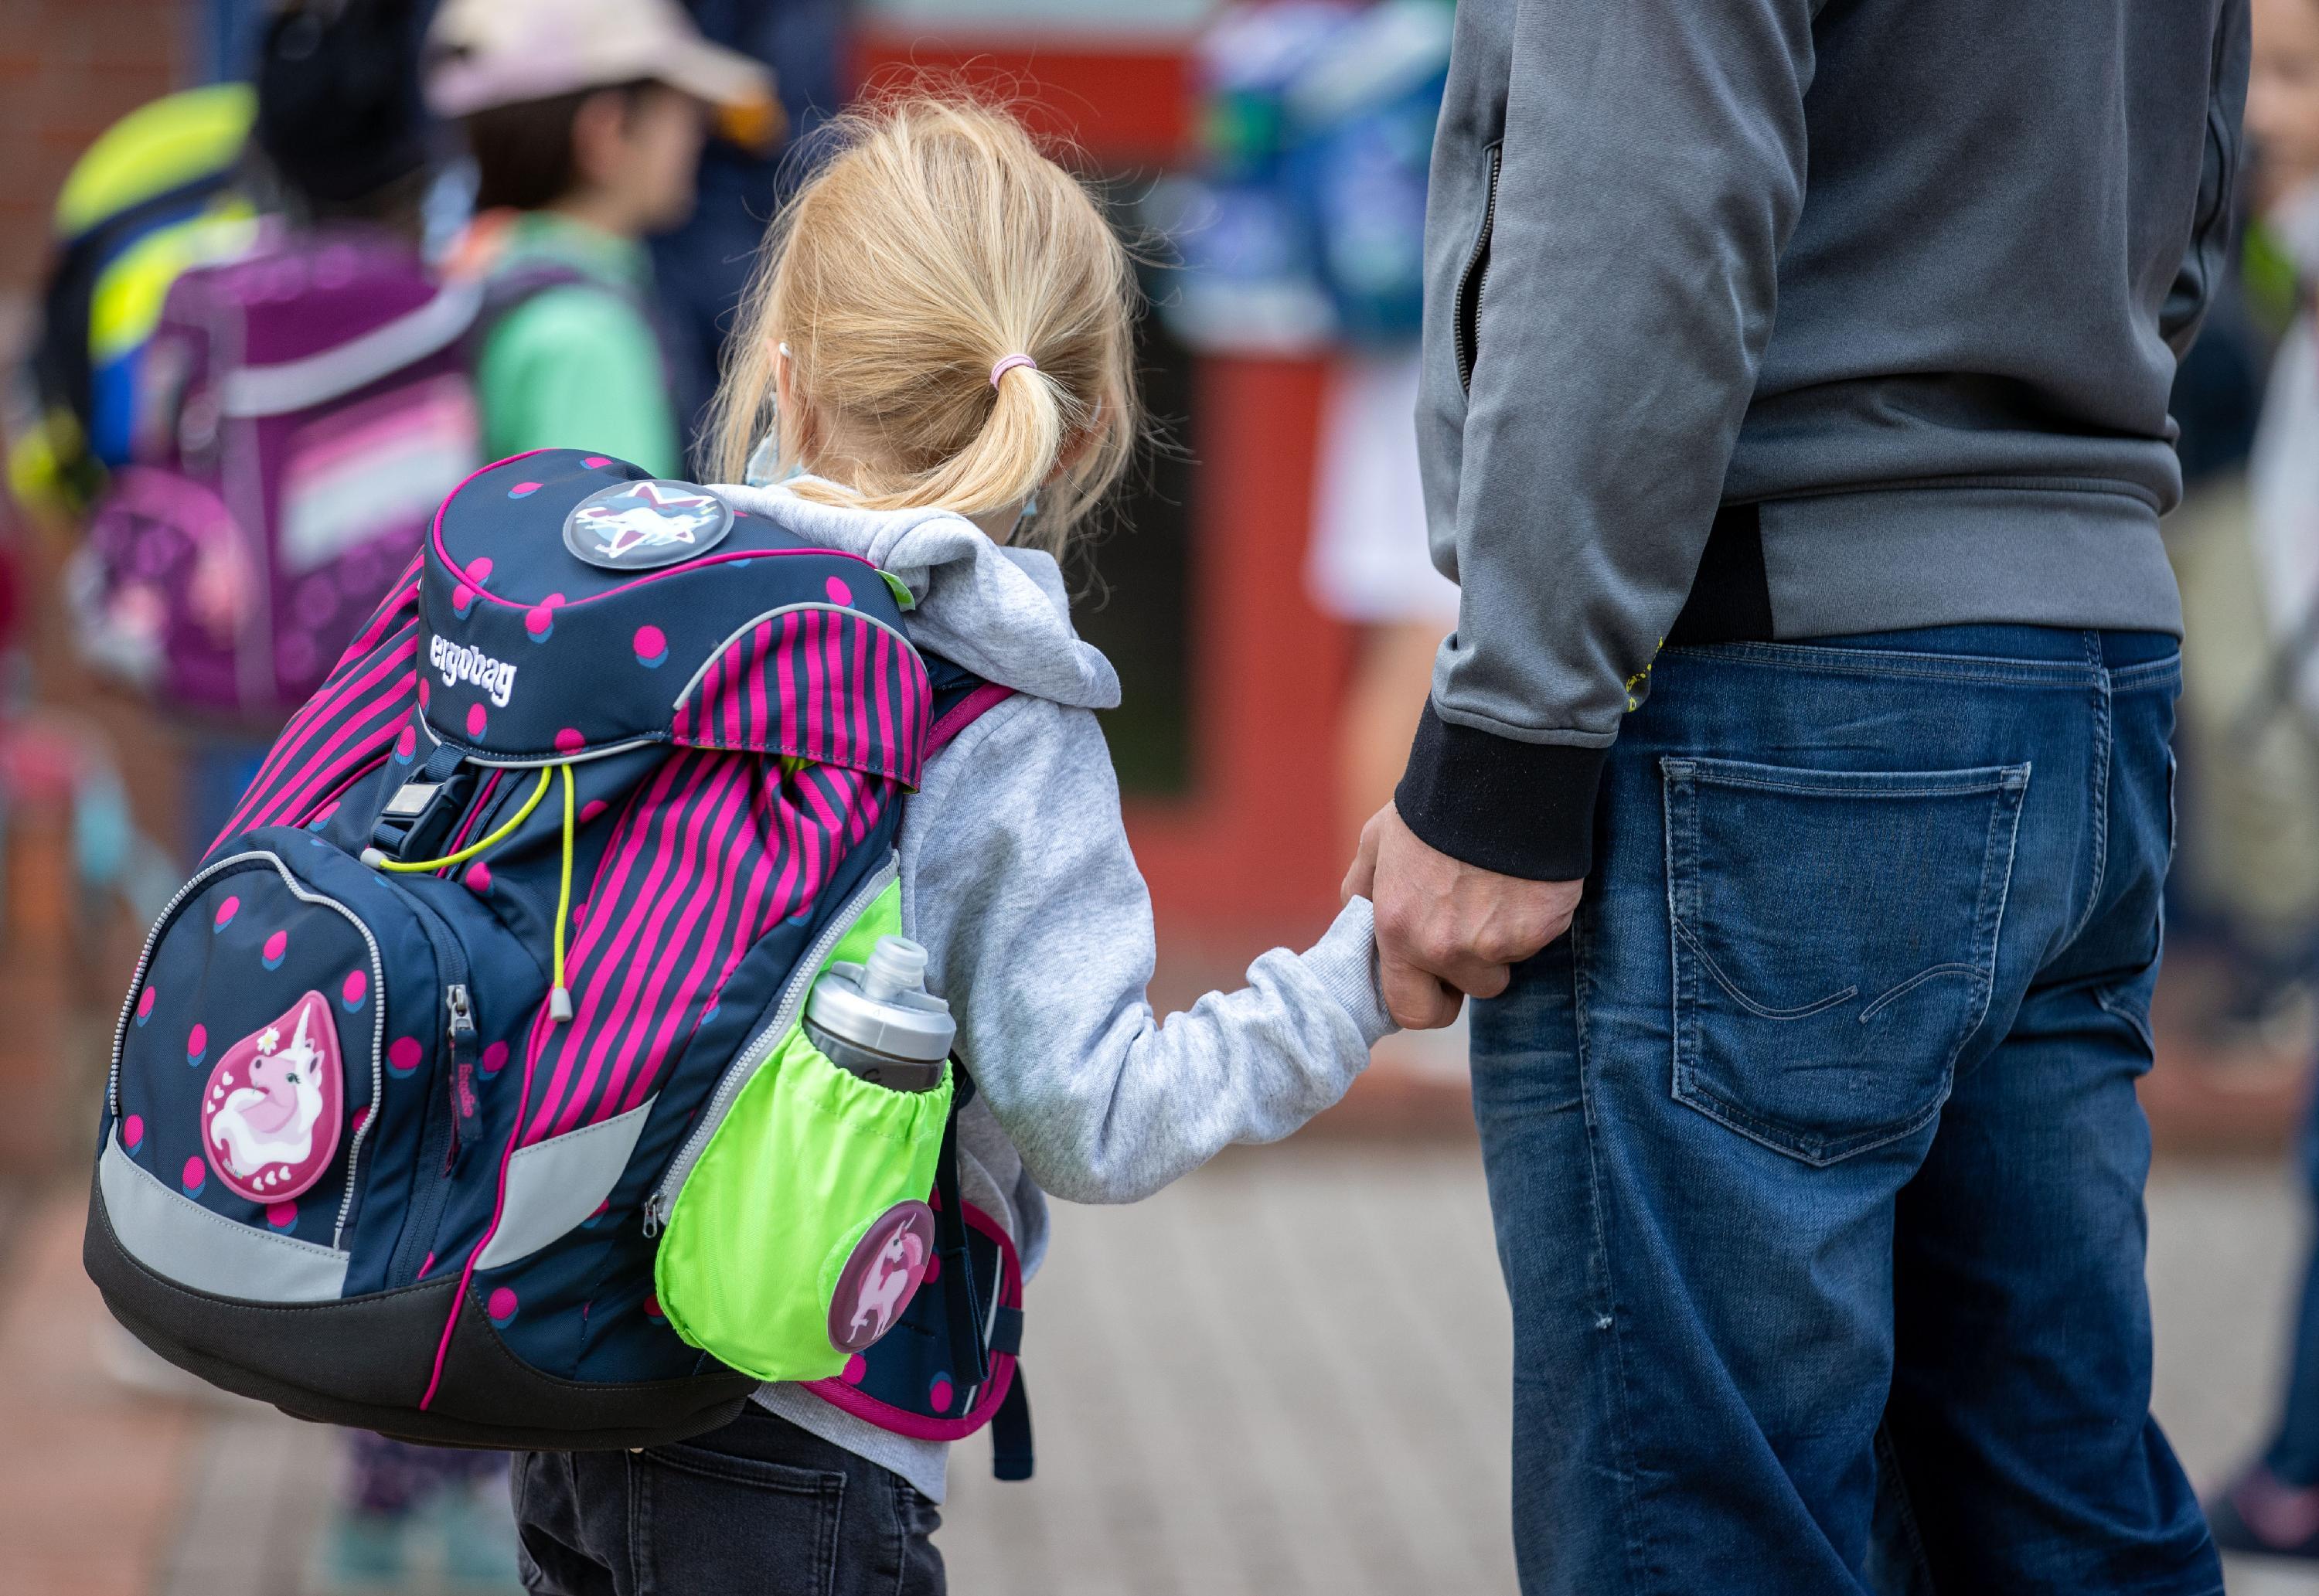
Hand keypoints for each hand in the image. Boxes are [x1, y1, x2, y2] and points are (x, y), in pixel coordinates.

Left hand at [1343, 803, 1582, 1029]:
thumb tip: (1358, 921)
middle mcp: (1445, 946)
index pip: (1412, 1011)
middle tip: (1477, 926)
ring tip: (1499, 887)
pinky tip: (1525, 877)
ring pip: (1509, 963)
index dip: (1429, 999)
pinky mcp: (1542, 927)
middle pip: (1473, 991)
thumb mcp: (1377, 841)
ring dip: (1507, 938)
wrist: (1496, 771)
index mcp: (1399, 931)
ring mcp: (1498, 942)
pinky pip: (1540, 938)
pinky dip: (1537, 915)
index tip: (1440, 979)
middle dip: (1475, 970)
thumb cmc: (1432, 805)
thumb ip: (1364, 889)